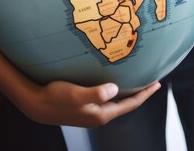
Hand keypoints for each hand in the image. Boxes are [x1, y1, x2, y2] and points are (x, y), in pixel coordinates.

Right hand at [19, 79, 160, 127]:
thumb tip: (115, 88)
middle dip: (139, 92)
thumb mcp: (76, 94)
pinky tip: (111, 79)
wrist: (36, 104)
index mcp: (101, 114)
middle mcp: (98, 115)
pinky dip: (113, 89)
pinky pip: (105, 97)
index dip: (144, 94)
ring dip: (126, 91)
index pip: (129, 105)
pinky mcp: (83, 105)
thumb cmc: (56, 97)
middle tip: (150, 79)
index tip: (157, 84)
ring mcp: (91, 111)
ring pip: (115, 101)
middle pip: (125, 104)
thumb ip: (96, 93)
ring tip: (134, 78)